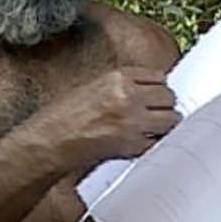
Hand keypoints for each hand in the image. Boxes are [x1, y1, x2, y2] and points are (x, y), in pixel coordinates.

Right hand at [34, 67, 179, 168]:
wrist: (49, 141)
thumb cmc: (63, 116)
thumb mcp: (94, 85)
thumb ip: (122, 85)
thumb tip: (148, 88)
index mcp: (119, 77)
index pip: (159, 76)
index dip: (158, 87)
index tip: (156, 94)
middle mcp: (129, 96)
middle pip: (168, 96)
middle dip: (164, 105)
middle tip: (156, 112)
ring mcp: (132, 121)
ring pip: (171, 118)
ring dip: (165, 123)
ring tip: (152, 128)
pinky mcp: (132, 144)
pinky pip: (158, 141)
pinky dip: (154, 142)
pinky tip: (142, 141)